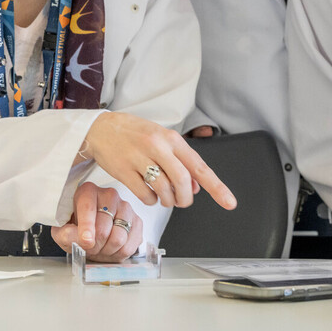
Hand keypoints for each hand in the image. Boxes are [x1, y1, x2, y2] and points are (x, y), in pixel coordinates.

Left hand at [51, 182, 142, 261]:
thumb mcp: (62, 231)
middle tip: (88, 248)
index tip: (86, 241)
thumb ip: (65, 234)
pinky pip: (130, 246)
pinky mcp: (137, 221)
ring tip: (99, 248)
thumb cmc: (76, 228)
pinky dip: (118, 254)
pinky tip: (110, 249)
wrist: (92, 231)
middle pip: (103, 229)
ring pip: (118, 238)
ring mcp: (126, 207)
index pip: (87, 208)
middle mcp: (109, 195)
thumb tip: (81, 239)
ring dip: (106, 251)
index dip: (86, 227)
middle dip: (94, 246)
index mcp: (87, 192)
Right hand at [84, 111, 236, 210]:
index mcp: (171, 139)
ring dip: (167, 201)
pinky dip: (151, 200)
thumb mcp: (162, 141)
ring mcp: (139, 158)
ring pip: (164, 190)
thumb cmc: (135, 134)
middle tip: (181, 201)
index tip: (230, 202)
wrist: (101, 128)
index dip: (216, 187)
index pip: (199, 166)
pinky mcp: (124, 170)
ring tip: (164, 198)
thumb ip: (181, 162)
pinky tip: (149, 194)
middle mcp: (157, 147)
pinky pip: (145, 195)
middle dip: (185, 199)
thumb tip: (196, 187)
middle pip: (183, 181)